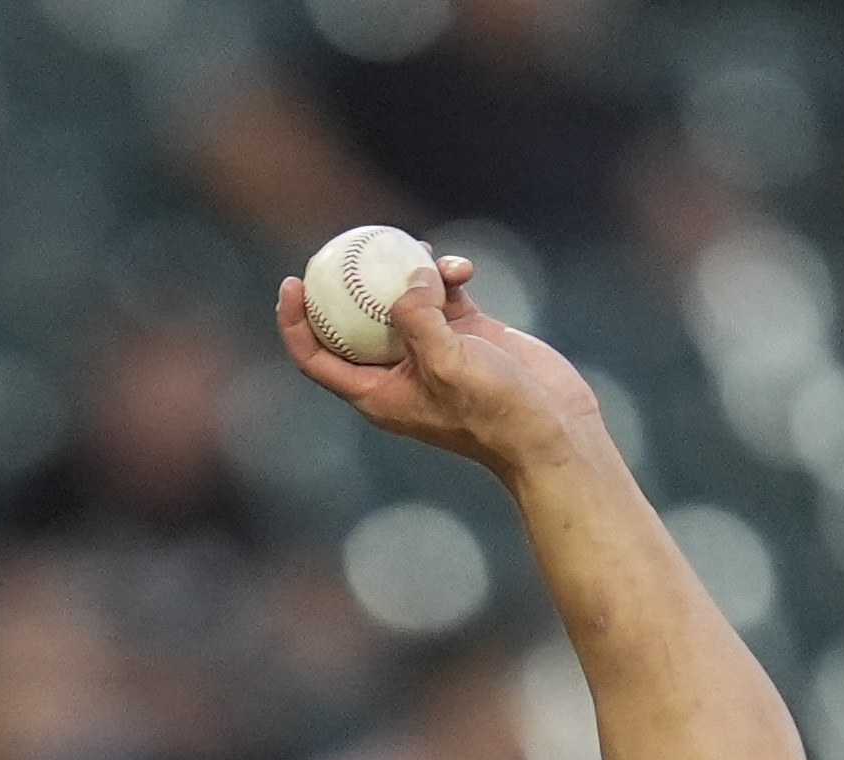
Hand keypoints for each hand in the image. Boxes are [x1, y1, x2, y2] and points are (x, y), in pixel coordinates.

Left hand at [271, 254, 610, 483]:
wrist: (550, 431)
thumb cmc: (494, 412)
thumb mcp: (447, 364)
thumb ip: (419, 318)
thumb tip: (408, 275)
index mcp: (378, 393)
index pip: (318, 358)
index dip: (296, 323)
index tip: (293, 282)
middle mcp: (400, 372)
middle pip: (354, 322)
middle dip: (349, 284)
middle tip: (346, 245)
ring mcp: (434, 351)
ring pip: (403, 301)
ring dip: (408, 272)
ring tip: (422, 251)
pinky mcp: (467, 335)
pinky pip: (444, 294)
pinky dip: (448, 277)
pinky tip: (462, 268)